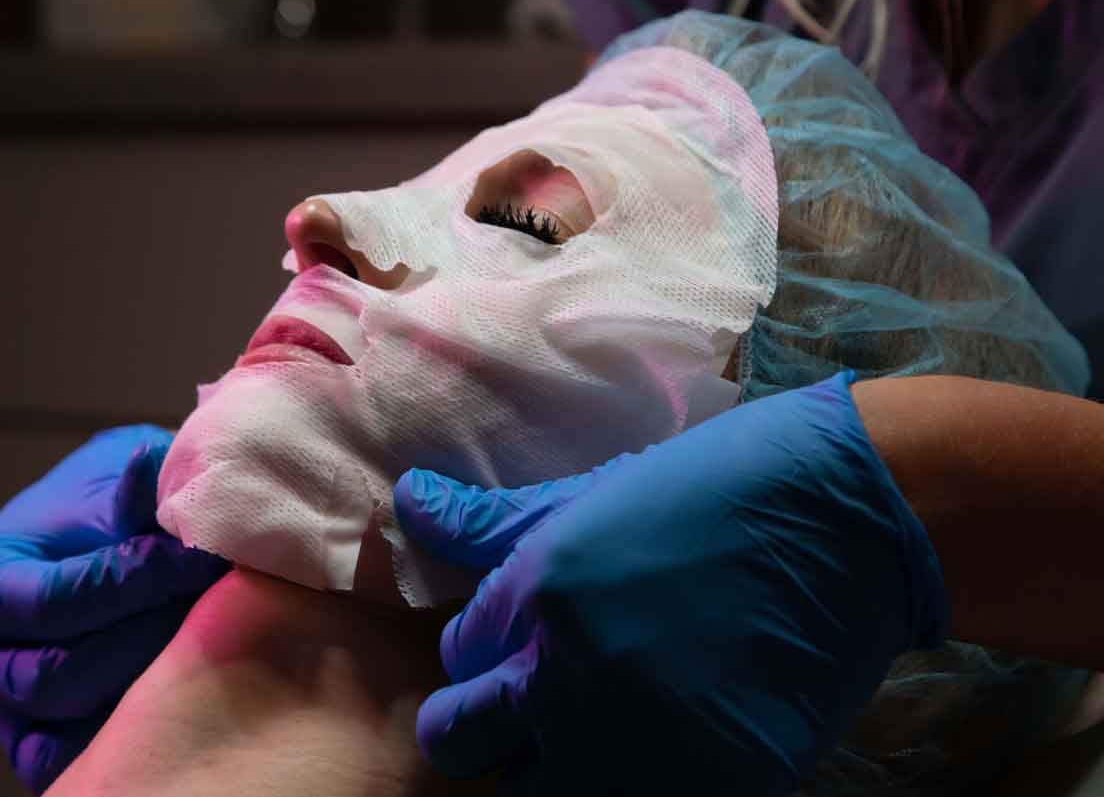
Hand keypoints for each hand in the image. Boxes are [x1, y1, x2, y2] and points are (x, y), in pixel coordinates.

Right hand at [0, 425, 229, 792]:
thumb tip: (150, 467)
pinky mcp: (55, 746)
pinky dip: (150, 721)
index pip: (55, 602)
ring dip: (161, 676)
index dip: (134, 581)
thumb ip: (134, 489)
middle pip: (63, 676)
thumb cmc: (119, 503)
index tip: (198, 557)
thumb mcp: (121, 475)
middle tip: (217, 602)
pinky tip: (200, 672)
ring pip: (87, 723)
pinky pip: (100, 753)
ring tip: (214, 631)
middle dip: (151, 635)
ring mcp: (14, 713)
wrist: (129, 538)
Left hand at [393, 372, 947, 795]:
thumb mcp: (591, 495)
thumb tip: (407, 501)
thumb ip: (490, 521)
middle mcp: (573, 681)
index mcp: (538, 597)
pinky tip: (654, 743)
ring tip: (587, 729)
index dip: (480, 654)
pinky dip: (629, 786)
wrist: (847, 517)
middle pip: (458, 743)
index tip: (519, 641)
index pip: (454, 661)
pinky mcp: (715, 786)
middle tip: (524, 702)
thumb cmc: (712, 488)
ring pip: (535, 796)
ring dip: (545, 770)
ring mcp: (643, 745)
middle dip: (474, 725)